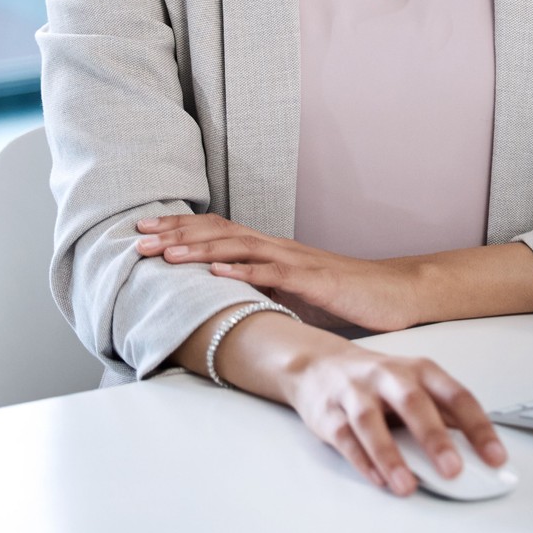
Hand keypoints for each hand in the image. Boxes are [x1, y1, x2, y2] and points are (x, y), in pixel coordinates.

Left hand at [135, 214, 419, 330]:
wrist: (393, 294)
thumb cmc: (346, 297)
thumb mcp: (295, 295)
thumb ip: (263, 293)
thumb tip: (229, 302)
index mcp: (271, 252)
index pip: (218, 232)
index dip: (181, 230)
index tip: (145, 232)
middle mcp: (278, 249)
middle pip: (220, 232)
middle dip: (177, 233)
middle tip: (138, 236)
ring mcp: (295, 261)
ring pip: (239, 247)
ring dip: (199, 249)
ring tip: (165, 252)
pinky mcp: (312, 279)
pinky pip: (273, 273)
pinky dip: (242, 270)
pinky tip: (217, 271)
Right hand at [264, 331, 507, 496]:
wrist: (318, 364)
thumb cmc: (377, 381)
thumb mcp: (415, 385)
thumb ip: (444, 413)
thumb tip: (478, 448)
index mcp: (419, 370)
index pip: (456, 395)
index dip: (478, 427)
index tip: (495, 457)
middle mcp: (388, 376)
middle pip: (413, 403)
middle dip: (434, 437)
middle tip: (453, 470)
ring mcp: (355, 392)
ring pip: (370, 421)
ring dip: (390, 455)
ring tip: (406, 485)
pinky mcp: (328, 413)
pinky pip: (344, 437)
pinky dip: (361, 460)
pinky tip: (377, 479)